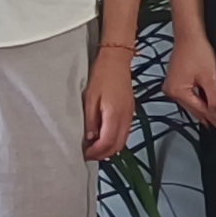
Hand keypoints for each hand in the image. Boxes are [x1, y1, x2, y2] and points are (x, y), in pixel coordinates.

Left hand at [84, 45, 135, 162]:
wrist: (116, 61)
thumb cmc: (101, 76)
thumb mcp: (90, 98)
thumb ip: (91, 120)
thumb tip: (90, 138)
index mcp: (115, 114)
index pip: (107, 142)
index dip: (96, 152)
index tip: (85, 154)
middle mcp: (125, 117)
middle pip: (118, 145)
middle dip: (103, 154)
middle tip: (89, 155)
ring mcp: (130, 115)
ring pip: (123, 141)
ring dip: (109, 148)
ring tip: (95, 148)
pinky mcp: (130, 112)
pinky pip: (124, 132)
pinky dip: (115, 140)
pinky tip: (104, 136)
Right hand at [164, 29, 215, 131]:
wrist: (190, 34)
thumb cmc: (197, 50)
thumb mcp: (210, 77)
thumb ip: (214, 98)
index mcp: (177, 91)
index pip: (199, 109)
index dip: (213, 117)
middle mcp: (171, 90)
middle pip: (193, 108)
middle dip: (207, 116)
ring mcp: (171, 85)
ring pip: (190, 102)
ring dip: (202, 108)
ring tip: (215, 118)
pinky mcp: (175, 80)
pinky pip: (187, 94)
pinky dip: (197, 99)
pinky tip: (205, 103)